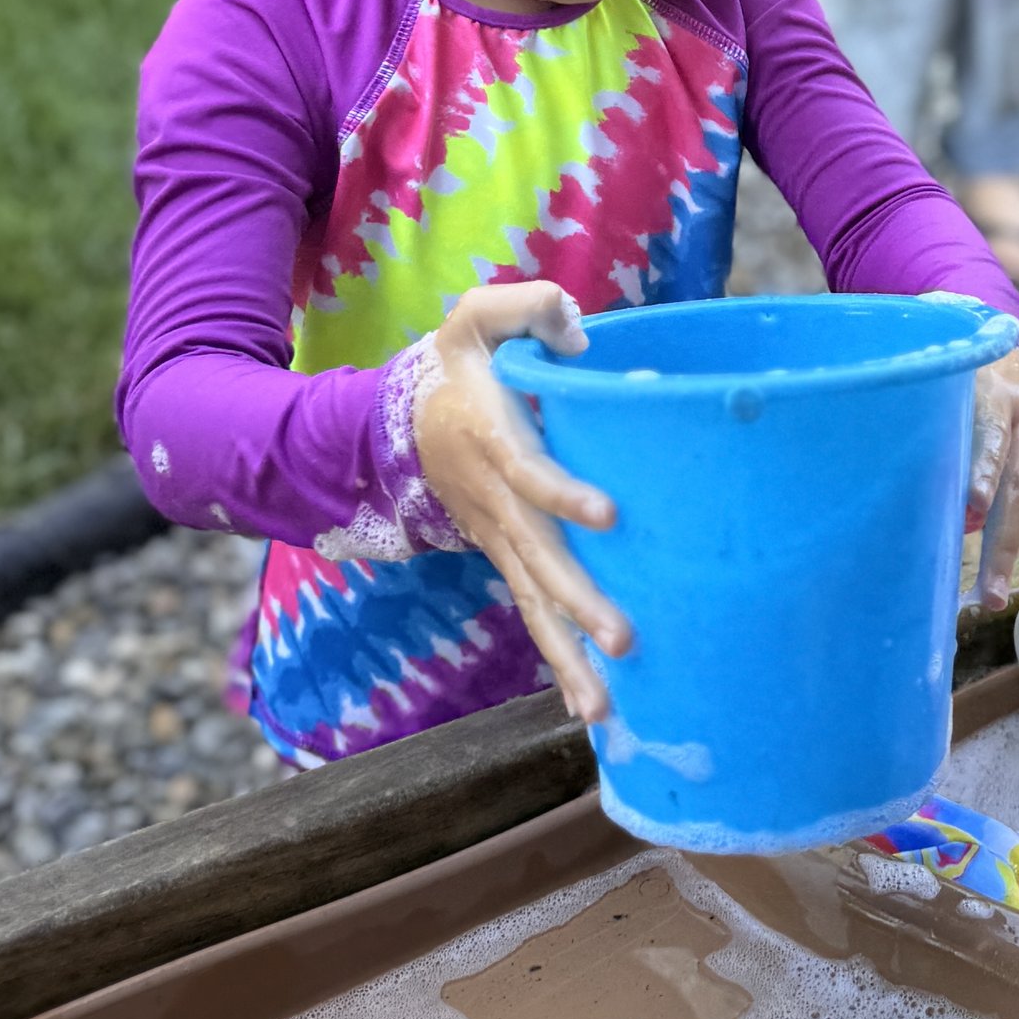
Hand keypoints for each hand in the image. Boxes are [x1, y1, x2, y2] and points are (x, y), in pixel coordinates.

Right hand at [412, 282, 628, 721]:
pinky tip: (591, 708)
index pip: (529, 472)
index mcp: (494, 440)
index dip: (563, 492)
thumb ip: (526, 310)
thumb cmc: (458, 364)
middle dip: (579, 602)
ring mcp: (499, 538)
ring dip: (567, 656)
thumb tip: (577, 332)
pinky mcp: (506, 558)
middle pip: (538, 559)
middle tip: (624, 640)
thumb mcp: (478, 317)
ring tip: (602, 708)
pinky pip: (532, 612)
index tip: (608, 515)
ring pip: (533, 603)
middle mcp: (496, 502)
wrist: (394, 423)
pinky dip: (558, 662)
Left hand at [966, 347, 1018, 609]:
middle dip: (1002, 547)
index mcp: (997, 393)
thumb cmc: (962, 397)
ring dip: (1008, 541)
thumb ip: (949, 452)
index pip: (990, 436)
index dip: (982, 472)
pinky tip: (1014, 535)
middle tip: (989, 595)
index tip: (973, 509)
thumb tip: (960, 521)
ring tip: (988, 572)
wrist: (1014, 367)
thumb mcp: (947, 408)